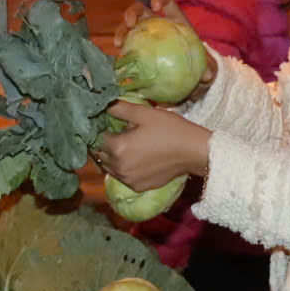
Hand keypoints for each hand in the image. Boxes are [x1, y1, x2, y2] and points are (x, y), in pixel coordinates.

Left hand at [96, 100, 210, 190]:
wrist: (193, 152)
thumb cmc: (169, 129)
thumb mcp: (144, 113)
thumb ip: (119, 108)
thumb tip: (102, 103)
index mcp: (117, 148)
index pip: (96, 138)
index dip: (100, 128)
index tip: (107, 122)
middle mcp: (118, 167)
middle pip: (100, 154)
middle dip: (103, 143)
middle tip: (115, 132)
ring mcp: (127, 180)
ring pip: (108, 167)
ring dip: (111, 157)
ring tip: (124, 145)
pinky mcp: (137, 187)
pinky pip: (122, 177)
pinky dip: (123, 168)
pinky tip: (134, 158)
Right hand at [121, 0, 216, 102]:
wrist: (189, 82)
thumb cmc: (200, 67)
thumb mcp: (207, 67)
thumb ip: (208, 68)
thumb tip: (207, 76)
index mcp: (173, 20)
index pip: (166, 2)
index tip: (156, 7)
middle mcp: (155, 25)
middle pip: (139, 11)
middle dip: (132, 13)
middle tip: (130, 24)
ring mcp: (142, 39)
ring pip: (127, 29)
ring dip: (120, 32)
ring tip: (119, 44)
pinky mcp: (135, 55)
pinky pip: (124, 52)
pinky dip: (120, 56)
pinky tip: (118, 64)